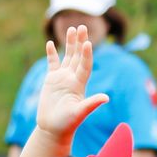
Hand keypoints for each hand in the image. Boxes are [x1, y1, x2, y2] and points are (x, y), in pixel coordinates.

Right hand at [35, 24, 109, 141]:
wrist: (53, 129)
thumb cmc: (67, 124)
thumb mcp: (79, 113)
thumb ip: (91, 104)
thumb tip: (106, 98)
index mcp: (79, 84)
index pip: (85, 65)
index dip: (86, 54)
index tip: (87, 42)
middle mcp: (72, 78)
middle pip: (78, 56)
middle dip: (80, 41)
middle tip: (82, 26)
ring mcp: (62, 78)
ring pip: (67, 56)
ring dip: (69, 43)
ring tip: (70, 29)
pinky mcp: (51, 81)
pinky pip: (52, 64)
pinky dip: (52, 53)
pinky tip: (51, 43)